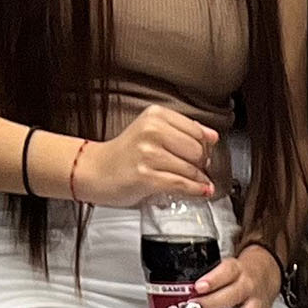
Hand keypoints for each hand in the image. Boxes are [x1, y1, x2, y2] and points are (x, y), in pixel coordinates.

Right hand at [68, 105, 219, 207]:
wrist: (95, 171)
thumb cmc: (125, 154)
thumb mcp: (151, 132)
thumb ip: (181, 131)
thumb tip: (212, 136)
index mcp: (155, 115)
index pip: (197, 130)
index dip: (205, 147)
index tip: (203, 156)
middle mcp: (152, 130)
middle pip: (197, 150)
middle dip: (202, 164)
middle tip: (198, 171)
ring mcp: (147, 153)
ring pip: (191, 169)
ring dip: (199, 180)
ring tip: (198, 183)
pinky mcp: (145, 176)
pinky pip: (181, 184)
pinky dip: (195, 190)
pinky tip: (201, 191)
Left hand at [192, 241, 282, 307]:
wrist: (266, 272)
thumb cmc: (241, 273)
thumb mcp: (226, 267)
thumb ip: (209, 279)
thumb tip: (184, 292)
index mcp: (239, 271)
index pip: (228, 271)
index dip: (212, 280)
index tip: (198, 287)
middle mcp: (250, 288)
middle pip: (234, 295)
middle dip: (212, 303)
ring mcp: (258, 306)